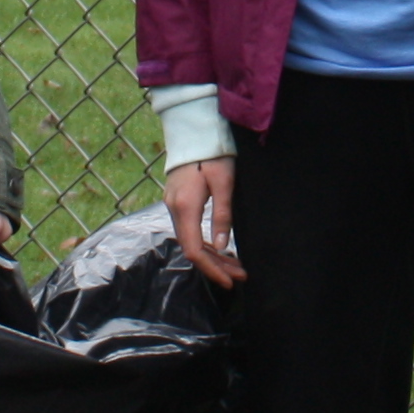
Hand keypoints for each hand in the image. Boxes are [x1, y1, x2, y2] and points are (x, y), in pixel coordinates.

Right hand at [164, 157, 242, 288]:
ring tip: (235, 267)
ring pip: (191, 241)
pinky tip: (219, 250)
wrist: (194, 132)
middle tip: (240, 276)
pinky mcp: (178, 202)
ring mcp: (173, 206)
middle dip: (216, 266)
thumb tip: (221, 246)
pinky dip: (204, 243)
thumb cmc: (213, 153)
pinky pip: (189, 231)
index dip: (211, 269)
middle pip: (192, 249)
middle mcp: (174, 209)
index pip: (194, 250)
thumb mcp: (224, 182)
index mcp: (185, 206)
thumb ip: (223, 215)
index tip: (229, 281)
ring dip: (212, 256)